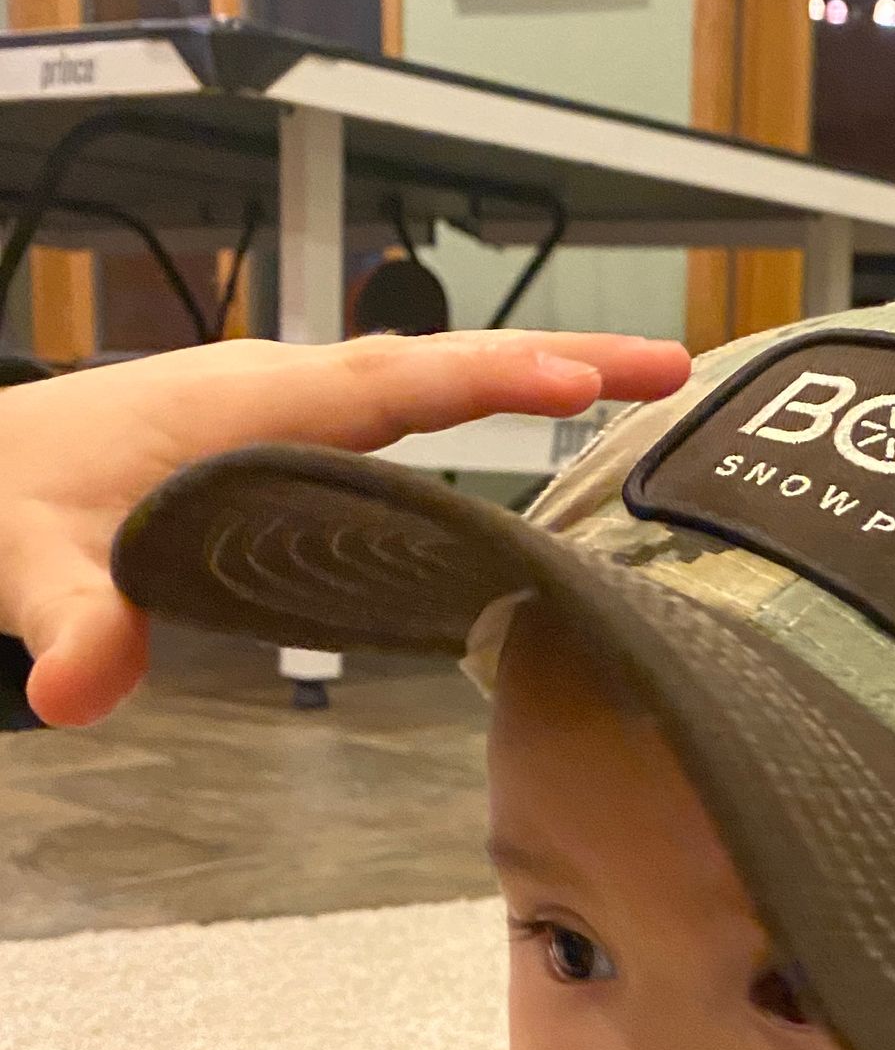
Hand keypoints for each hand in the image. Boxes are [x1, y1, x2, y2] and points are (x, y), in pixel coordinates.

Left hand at [0, 328, 689, 725]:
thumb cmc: (5, 507)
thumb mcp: (25, 567)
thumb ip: (69, 623)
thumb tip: (83, 685)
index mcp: (242, 406)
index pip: (387, 384)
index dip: (485, 382)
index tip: (578, 382)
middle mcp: (280, 387)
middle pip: (441, 366)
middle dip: (557, 363)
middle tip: (672, 373)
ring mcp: (291, 402)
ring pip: (433, 378)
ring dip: (536, 376)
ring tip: (647, 389)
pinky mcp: (292, 428)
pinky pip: (411, 404)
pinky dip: (487, 400)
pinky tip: (537, 423)